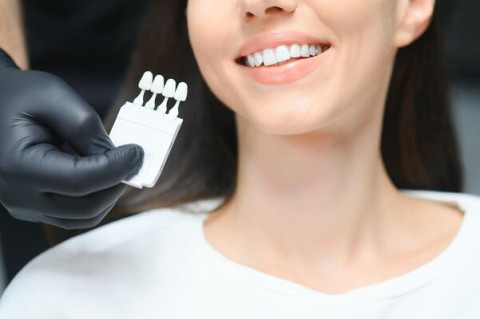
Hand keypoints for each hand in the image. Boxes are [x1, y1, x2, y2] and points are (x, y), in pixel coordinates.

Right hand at [0, 49, 143, 228]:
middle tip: (133, 159)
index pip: (80, 181)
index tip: (137, 152)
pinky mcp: (35, 208)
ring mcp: (25, 206)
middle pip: (86, 207)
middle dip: (117, 183)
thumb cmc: (17, 96)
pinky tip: (102, 174)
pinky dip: (97, 198)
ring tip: (117, 165)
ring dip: (110, 194)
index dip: (116, 169)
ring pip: (84, 217)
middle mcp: (18, 195)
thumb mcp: (53, 96)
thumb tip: (116, 158)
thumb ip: (86, 127)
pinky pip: (75, 214)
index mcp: (18, 166)